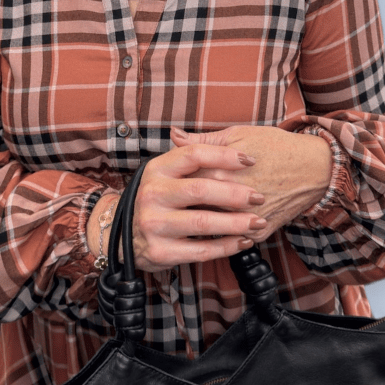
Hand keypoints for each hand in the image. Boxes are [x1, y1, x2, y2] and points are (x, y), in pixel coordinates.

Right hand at [130, 142, 267, 271]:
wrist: (126, 237)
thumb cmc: (158, 199)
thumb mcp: (164, 173)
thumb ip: (181, 155)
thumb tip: (179, 132)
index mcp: (156, 170)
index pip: (193, 155)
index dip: (224, 156)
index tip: (251, 160)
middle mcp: (152, 195)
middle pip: (200, 190)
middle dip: (235, 194)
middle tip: (259, 197)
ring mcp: (154, 224)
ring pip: (203, 222)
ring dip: (236, 223)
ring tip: (257, 221)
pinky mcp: (161, 252)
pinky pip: (201, 250)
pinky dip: (226, 247)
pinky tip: (242, 242)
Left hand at [170, 125, 331, 241]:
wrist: (316, 168)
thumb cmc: (276, 146)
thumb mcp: (238, 134)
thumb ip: (202, 140)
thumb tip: (174, 135)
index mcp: (220, 171)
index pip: (185, 182)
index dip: (175, 182)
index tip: (170, 184)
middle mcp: (231, 198)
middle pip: (194, 207)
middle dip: (183, 206)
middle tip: (174, 205)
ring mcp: (246, 218)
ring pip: (211, 226)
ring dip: (199, 223)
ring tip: (189, 218)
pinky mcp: (259, 232)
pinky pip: (232, 239)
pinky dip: (222, 235)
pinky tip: (213, 229)